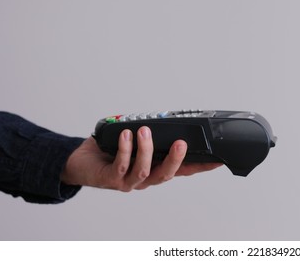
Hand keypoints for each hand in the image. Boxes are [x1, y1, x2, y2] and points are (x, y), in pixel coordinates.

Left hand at [61, 126, 221, 190]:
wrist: (81, 163)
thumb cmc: (110, 151)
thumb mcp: (137, 141)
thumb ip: (152, 135)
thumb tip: (165, 118)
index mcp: (155, 169)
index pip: (183, 170)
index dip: (201, 166)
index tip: (218, 160)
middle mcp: (145, 178)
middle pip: (166, 175)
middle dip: (176, 159)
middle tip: (182, 143)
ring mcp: (128, 181)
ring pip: (144, 171)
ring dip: (146, 150)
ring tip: (145, 131)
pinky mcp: (111, 179)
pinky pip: (121, 165)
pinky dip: (125, 149)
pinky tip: (126, 135)